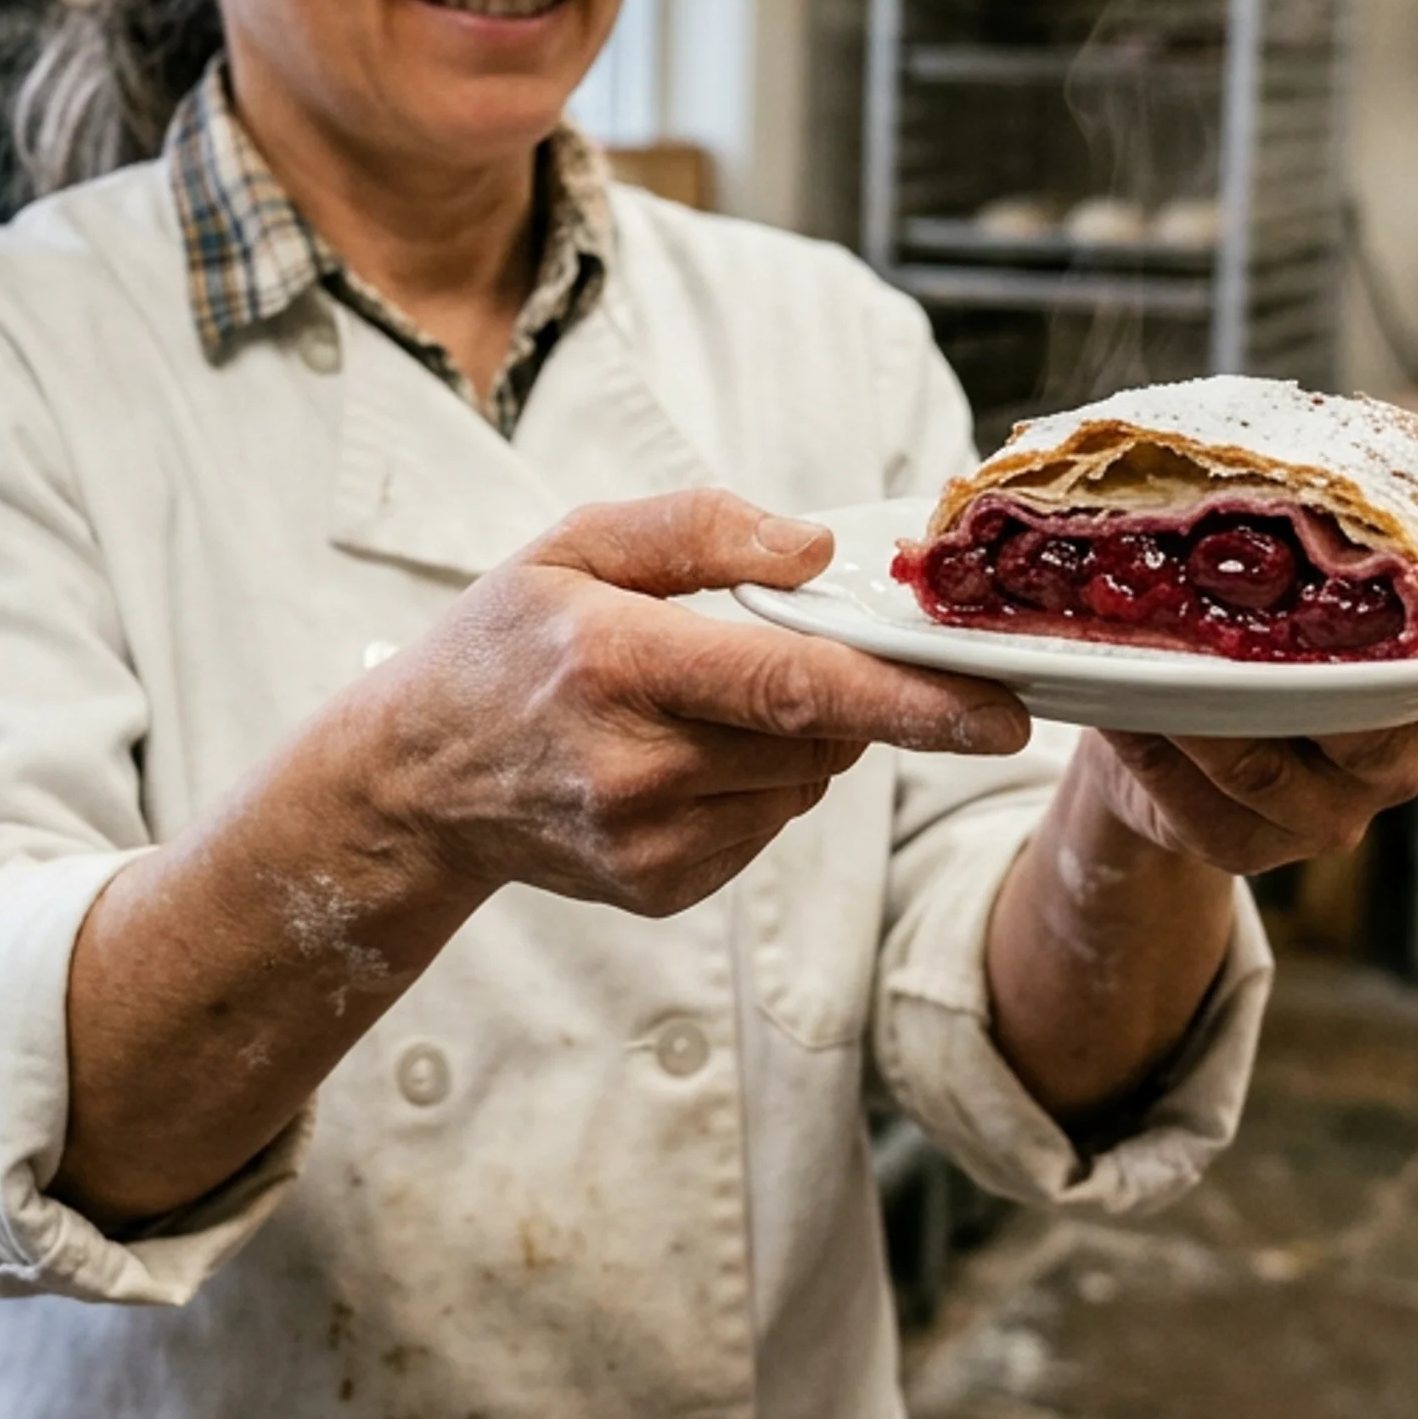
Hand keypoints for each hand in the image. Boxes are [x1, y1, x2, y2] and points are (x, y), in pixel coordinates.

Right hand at [344, 488, 1035, 917]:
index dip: (909, 699)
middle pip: (817, 735)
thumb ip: (696, 530)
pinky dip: (755, 784)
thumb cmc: (502, 646)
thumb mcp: (571, 545)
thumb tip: (817, 548)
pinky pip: (766, 825)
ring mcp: (650, 842)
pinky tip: (681, 758)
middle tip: (793, 653)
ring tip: (701, 705)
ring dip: (796, 737)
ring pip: (802, 783)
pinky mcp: (663, 887)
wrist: (416, 782)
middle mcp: (637, 768)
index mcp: (618, 664)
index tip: (1001, 707)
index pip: (792, 686)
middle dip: (845, 693)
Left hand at [1082, 448, 1417, 875]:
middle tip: (1257, 625)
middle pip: (1371, 728)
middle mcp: (1388, 759)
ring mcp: (1320, 813)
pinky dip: (1156, 754)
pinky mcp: (1243, 845)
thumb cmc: (1263, 630)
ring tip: (1155, 654)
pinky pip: (1198, 802)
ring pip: (1269, 767)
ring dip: (1208, 710)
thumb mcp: (1333, 560)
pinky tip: (1121, 709)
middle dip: (1313, 676)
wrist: (1161, 730)